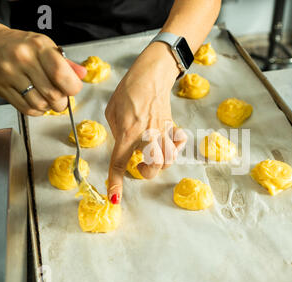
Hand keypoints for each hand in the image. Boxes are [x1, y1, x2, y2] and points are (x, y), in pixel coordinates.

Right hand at [0, 24, 85, 115]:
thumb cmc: (23, 45)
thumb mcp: (47, 46)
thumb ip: (66, 63)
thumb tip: (82, 74)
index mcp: (39, 47)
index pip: (61, 74)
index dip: (73, 88)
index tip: (73, 89)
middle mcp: (23, 59)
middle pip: (52, 94)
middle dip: (62, 101)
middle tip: (61, 97)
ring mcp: (10, 74)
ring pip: (40, 104)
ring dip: (49, 107)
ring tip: (48, 98)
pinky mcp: (2, 88)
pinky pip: (26, 109)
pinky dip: (37, 110)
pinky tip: (37, 101)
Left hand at [105, 42, 186, 203]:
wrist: (150, 76)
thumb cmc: (127, 91)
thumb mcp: (112, 112)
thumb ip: (117, 132)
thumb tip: (123, 144)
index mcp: (128, 132)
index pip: (120, 162)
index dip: (115, 182)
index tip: (114, 196)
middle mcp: (148, 134)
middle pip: (155, 166)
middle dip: (146, 172)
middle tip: (138, 165)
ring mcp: (163, 131)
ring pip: (170, 158)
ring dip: (160, 163)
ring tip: (151, 156)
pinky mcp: (172, 125)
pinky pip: (179, 143)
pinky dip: (175, 148)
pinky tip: (166, 144)